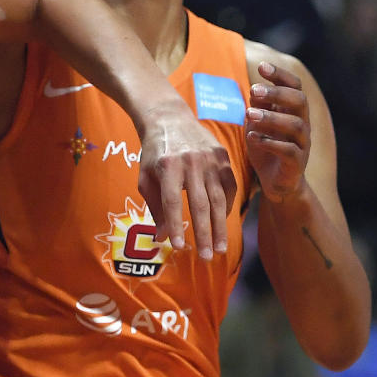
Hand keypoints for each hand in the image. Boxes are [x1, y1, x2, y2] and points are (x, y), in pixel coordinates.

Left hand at [136, 102, 236, 258]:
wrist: (170, 118)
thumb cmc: (154, 154)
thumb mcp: (146, 177)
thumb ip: (154, 207)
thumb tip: (162, 238)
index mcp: (167, 166)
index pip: (172, 202)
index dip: (176, 226)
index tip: (179, 248)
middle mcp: (191, 161)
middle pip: (200, 204)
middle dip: (204, 234)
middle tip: (207, 258)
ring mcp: (210, 158)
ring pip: (219, 199)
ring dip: (220, 227)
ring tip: (220, 249)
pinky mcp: (223, 156)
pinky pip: (230, 186)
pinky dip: (228, 206)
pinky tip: (223, 222)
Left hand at [246, 60, 308, 202]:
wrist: (277, 183)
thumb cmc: (266, 148)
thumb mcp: (256, 125)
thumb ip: (256, 108)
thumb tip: (253, 89)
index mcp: (293, 111)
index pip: (294, 86)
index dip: (281, 75)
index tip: (262, 66)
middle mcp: (302, 124)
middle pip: (300, 101)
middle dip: (277, 93)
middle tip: (253, 90)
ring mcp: (302, 144)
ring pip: (296, 125)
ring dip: (272, 117)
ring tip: (249, 114)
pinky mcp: (297, 163)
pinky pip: (289, 151)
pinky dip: (270, 142)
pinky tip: (253, 138)